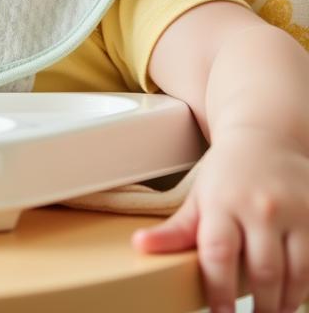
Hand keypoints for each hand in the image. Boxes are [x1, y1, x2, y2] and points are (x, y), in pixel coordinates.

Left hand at [133, 128, 308, 312]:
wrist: (266, 137)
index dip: (218, 290)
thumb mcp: (199, 198)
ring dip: (287, 301)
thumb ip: (176, 230)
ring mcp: (295, 211)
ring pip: (297, 272)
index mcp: (222, 203)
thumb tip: (139, 246)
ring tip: (276, 312)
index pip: (218, 253)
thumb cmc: (227, 175)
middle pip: (262, 270)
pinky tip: (296, 293)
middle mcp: (259, 207)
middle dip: (261, 306)